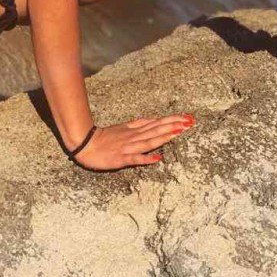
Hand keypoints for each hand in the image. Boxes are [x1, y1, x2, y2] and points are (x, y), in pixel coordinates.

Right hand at [70, 113, 194, 170]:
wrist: (85, 144)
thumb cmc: (104, 138)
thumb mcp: (124, 127)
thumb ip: (139, 125)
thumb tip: (154, 121)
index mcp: (135, 129)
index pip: (157, 123)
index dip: (172, 120)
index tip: (187, 117)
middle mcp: (134, 136)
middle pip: (157, 129)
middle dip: (174, 125)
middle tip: (190, 121)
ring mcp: (128, 147)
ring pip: (149, 141)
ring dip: (165, 136)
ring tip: (179, 132)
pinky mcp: (121, 158)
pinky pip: (135, 158)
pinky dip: (146, 158)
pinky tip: (157, 158)